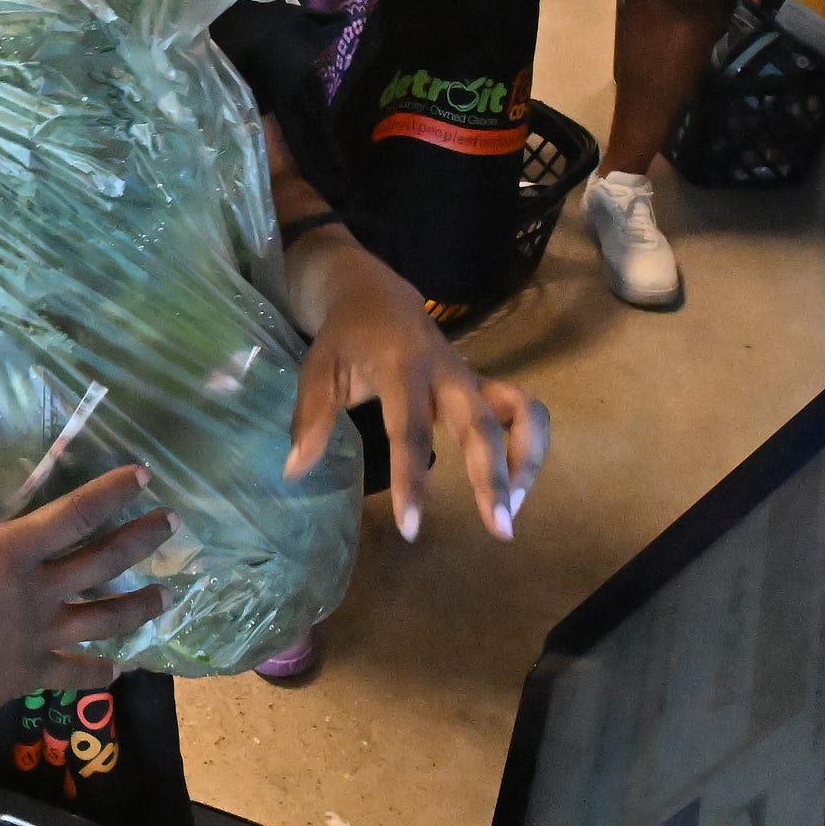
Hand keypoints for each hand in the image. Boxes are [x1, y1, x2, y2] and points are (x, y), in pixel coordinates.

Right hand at [0, 468, 174, 733]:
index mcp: (10, 553)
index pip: (72, 515)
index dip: (110, 493)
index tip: (143, 477)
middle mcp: (39, 589)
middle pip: (103, 561)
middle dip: (140, 540)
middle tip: (171, 524)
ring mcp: (43, 634)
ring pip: (104, 617)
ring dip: (138, 606)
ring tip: (167, 596)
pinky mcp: (36, 671)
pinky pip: (77, 671)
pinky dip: (101, 672)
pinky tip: (120, 670)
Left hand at [284, 239, 549, 540]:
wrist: (375, 294)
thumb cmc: (345, 338)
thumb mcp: (317, 369)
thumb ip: (310, 419)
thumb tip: (295, 472)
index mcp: (401, 367)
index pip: (410, 430)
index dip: (411, 480)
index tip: (411, 527)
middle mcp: (447, 372)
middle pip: (483, 424)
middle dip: (494, 478)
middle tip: (500, 531)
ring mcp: (471, 377)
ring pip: (521, 412)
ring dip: (525, 461)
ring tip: (513, 511)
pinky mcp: (484, 385)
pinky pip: (523, 411)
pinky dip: (529, 446)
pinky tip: (515, 486)